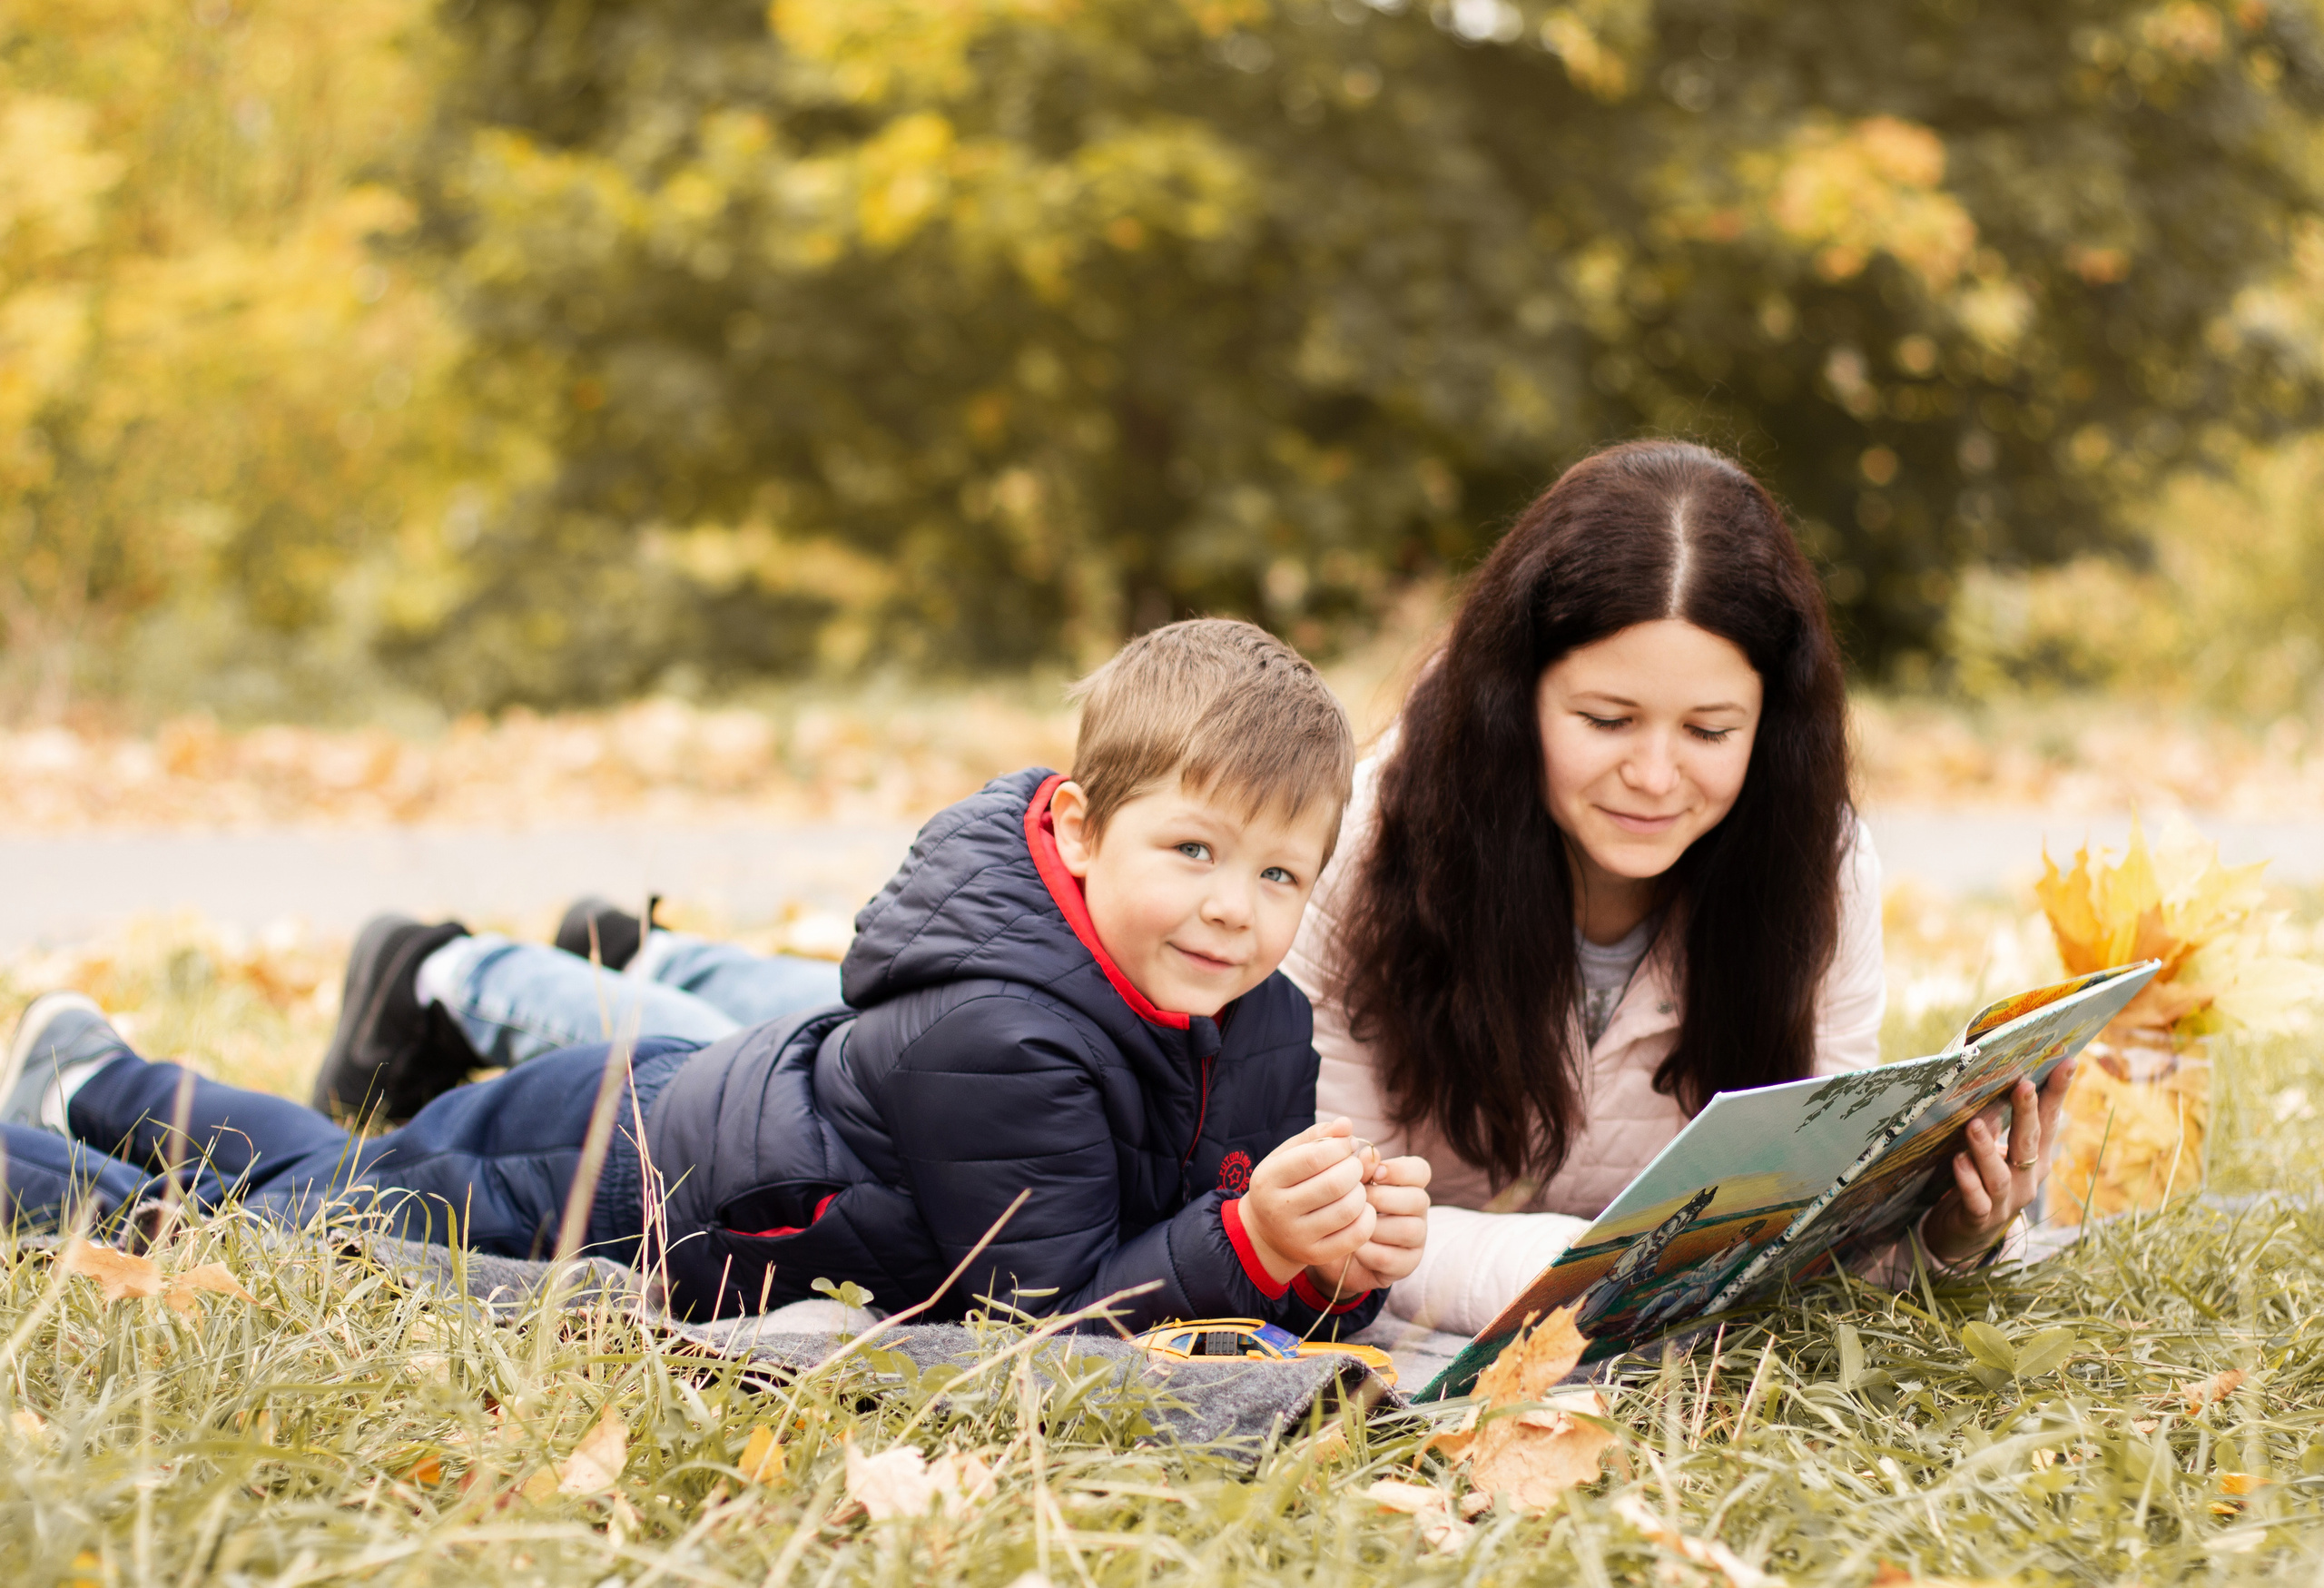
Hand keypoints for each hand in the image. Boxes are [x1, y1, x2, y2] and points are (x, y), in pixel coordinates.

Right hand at [1239, 1118, 1374, 1283]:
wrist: (1266, 1234)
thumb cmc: (1284, 1184)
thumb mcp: (1290, 1156)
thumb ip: (1318, 1137)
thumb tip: (1346, 1124)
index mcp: (1268, 1178)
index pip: (1314, 1157)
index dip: (1339, 1147)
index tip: (1346, 1146)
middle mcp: (1278, 1210)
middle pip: (1335, 1184)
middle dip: (1354, 1169)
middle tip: (1353, 1167)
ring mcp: (1297, 1236)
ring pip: (1348, 1210)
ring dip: (1361, 1192)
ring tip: (1355, 1187)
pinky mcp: (1315, 1255)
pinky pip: (1356, 1235)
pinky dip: (1367, 1217)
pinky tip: (1361, 1208)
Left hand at [1303, 1154, 1431, 1296]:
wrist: (1328, 1247)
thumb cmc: (1339, 1206)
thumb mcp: (1344, 1184)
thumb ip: (1357, 1167)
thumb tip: (1369, 1153)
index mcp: (1408, 1185)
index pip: (1421, 1171)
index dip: (1400, 1170)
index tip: (1375, 1173)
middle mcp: (1418, 1211)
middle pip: (1418, 1199)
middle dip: (1383, 1198)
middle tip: (1356, 1201)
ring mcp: (1416, 1240)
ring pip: (1409, 1230)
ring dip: (1375, 1227)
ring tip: (1351, 1225)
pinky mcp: (1405, 1265)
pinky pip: (1390, 1257)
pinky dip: (1367, 1252)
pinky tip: (1351, 1247)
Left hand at [1923, 1059, 2075, 1266]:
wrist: (1967, 1233)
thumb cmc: (1983, 1179)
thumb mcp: (1996, 1148)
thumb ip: (1998, 1118)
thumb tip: (1997, 1076)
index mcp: (2036, 1158)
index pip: (2049, 1121)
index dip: (2057, 1093)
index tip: (2068, 1062)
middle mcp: (2027, 1179)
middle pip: (2029, 1144)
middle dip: (2027, 1114)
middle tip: (2022, 1085)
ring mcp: (2005, 1200)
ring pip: (2000, 1174)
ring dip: (1987, 1149)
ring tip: (1974, 1124)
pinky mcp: (1980, 1218)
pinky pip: (1976, 1199)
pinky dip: (1968, 1181)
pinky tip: (1958, 1162)